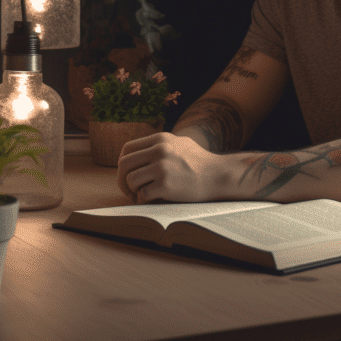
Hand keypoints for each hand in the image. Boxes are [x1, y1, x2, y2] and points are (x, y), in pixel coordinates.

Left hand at [116, 132, 233, 202]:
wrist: (218, 175)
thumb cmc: (200, 162)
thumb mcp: (180, 143)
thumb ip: (161, 145)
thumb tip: (140, 153)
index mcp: (160, 139)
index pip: (127, 149)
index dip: (123, 163)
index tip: (127, 174)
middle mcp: (159, 150)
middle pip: (124, 164)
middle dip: (122, 180)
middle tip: (128, 190)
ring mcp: (162, 167)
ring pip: (131, 180)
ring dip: (133, 190)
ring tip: (141, 195)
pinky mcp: (166, 184)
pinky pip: (143, 194)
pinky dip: (144, 200)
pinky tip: (153, 200)